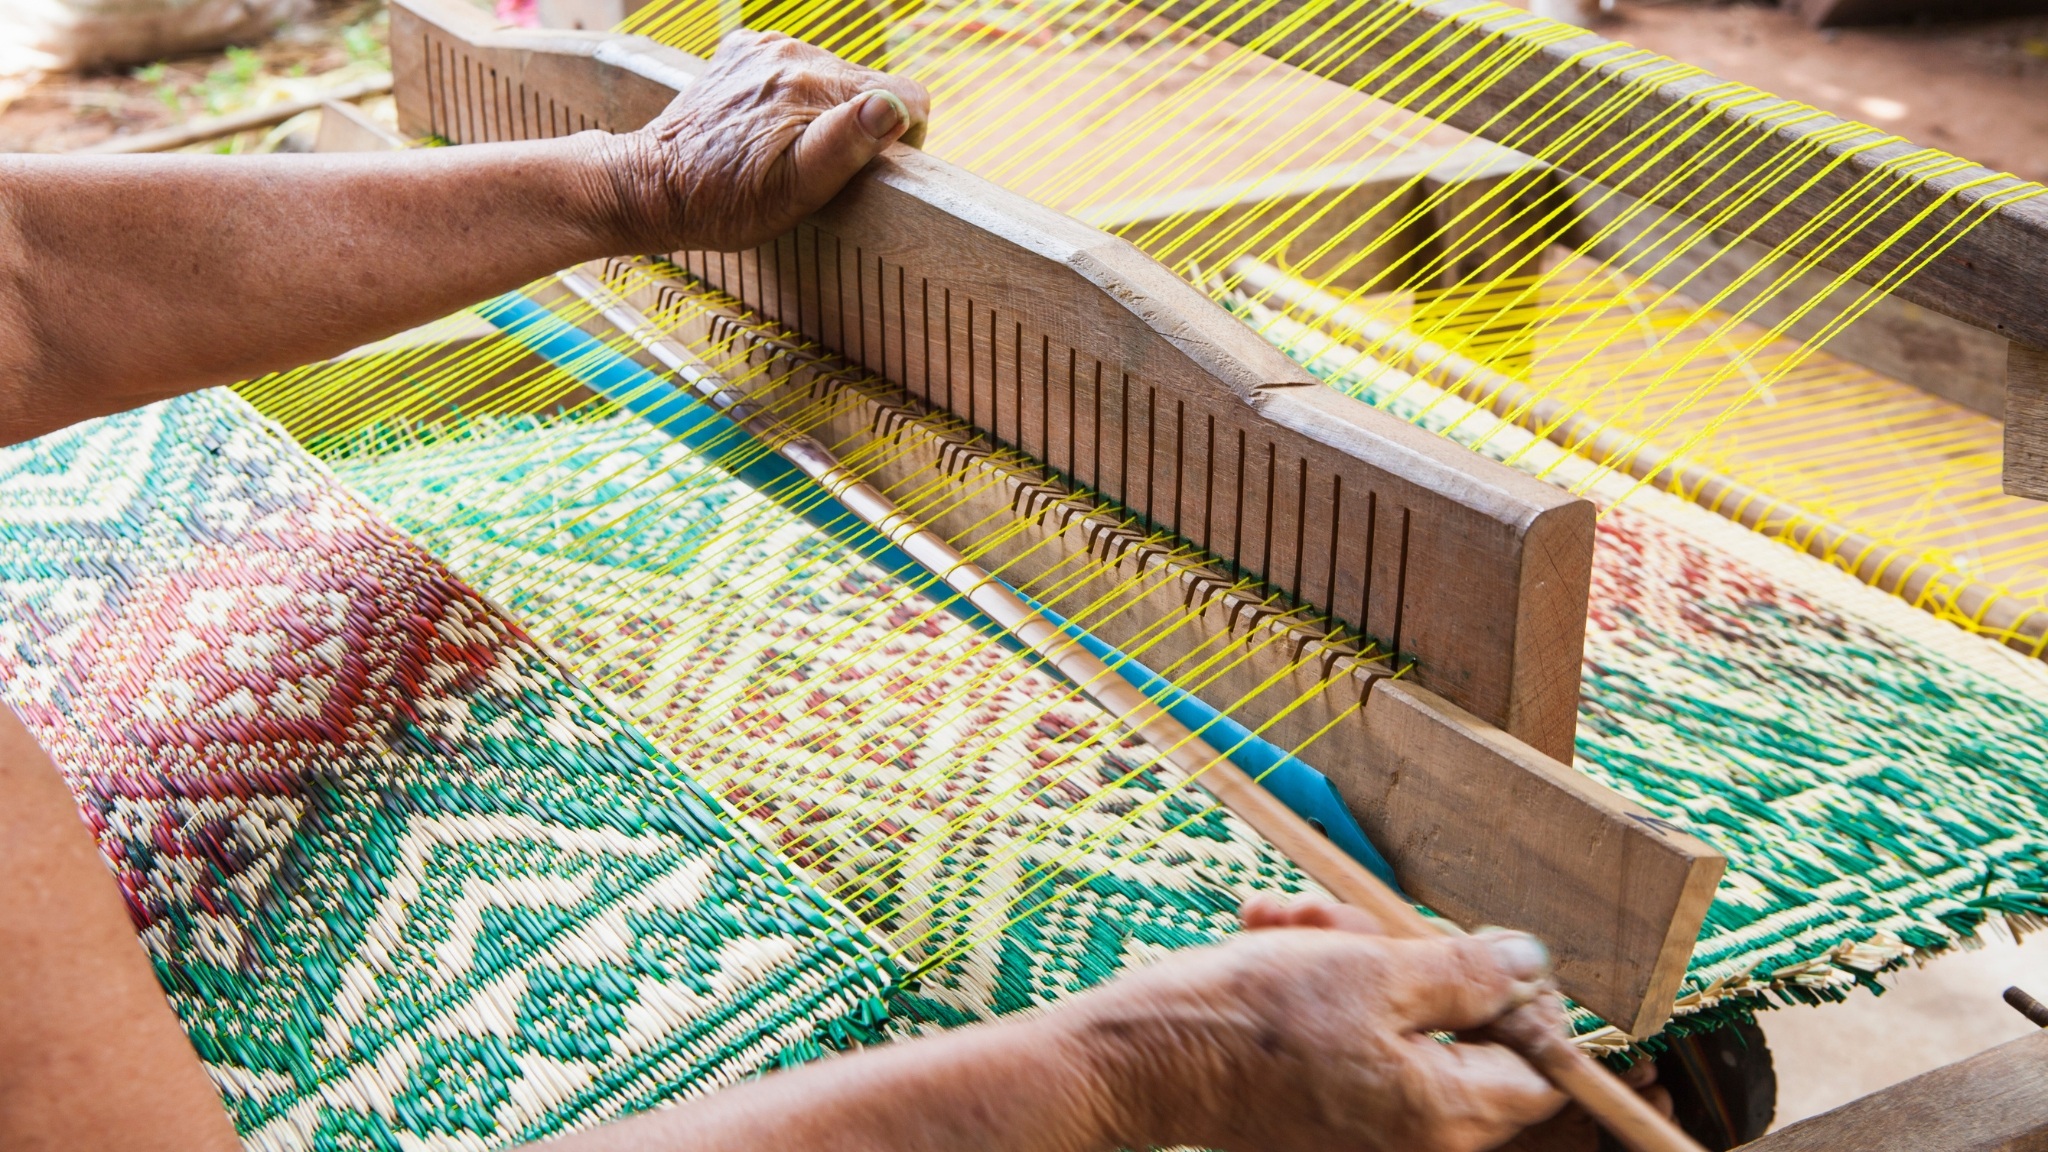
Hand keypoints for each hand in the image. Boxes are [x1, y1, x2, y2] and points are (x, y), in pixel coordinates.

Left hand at [599, 30, 930, 252]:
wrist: (651, 185)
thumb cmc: (724, 204)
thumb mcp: (793, 194)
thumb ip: (844, 147)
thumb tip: (889, 108)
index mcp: (814, 88)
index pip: (907, 96)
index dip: (902, 138)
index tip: (868, 168)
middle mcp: (793, 53)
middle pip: (870, 85)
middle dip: (860, 127)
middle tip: (819, 169)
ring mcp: (765, 46)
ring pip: (835, 76)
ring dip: (827, 113)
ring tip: (788, 151)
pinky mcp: (745, 50)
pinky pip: (798, 67)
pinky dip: (795, 97)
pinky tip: (766, 128)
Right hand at [1059, 897, 1565, 1151]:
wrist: (1137, 1057)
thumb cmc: (1252, 1018)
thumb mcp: (1372, 970)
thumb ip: (1465, 974)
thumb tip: (1532, 966)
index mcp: (1443, 1113)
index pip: (1536, 1067)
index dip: (1516, 999)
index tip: (1471, 947)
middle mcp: (1410, 1134)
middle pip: (1456, 1033)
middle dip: (1406, 957)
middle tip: (1350, 920)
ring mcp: (1359, 1123)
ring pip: (1390, 1017)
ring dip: (1347, 955)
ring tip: (1289, 924)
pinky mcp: (1314, 1105)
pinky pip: (1342, 1034)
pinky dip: (1313, 983)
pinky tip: (1269, 940)